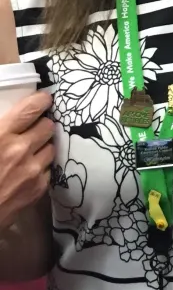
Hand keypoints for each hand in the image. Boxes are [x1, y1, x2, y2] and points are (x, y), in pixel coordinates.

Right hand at [0, 91, 53, 230]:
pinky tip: (28, 171)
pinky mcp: (38, 189)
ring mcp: (32, 171)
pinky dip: (40, 168)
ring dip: (42, 147)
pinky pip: (48, 170)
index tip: (44, 99)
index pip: (32, 108)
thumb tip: (6, 123)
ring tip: (30, 151)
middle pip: (47, 127)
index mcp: (1, 135)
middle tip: (34, 128)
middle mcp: (20, 150)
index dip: (41, 101)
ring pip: (51, 148)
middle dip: (42, 125)